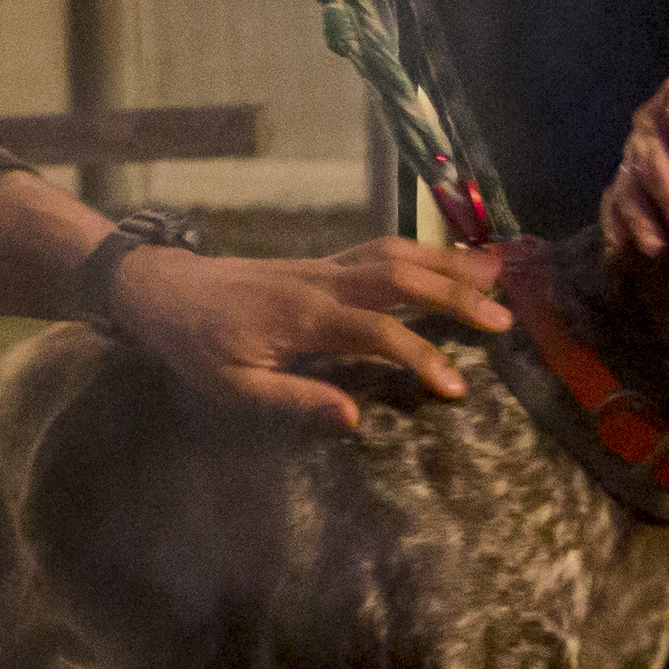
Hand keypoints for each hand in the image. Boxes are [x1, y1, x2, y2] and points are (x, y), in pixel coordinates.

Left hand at [104, 237, 507, 431]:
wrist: (163, 290)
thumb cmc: (196, 347)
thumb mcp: (231, 387)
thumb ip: (293, 401)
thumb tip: (355, 420)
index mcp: (303, 317)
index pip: (377, 332)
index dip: (421, 357)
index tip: (458, 389)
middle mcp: (322, 282)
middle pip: (401, 277)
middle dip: (455, 296)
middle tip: (506, 321)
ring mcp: (324, 265)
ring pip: (396, 253)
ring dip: (448, 263)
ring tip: (499, 276)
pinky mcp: (323, 261)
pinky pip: (382, 248)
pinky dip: (424, 251)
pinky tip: (450, 261)